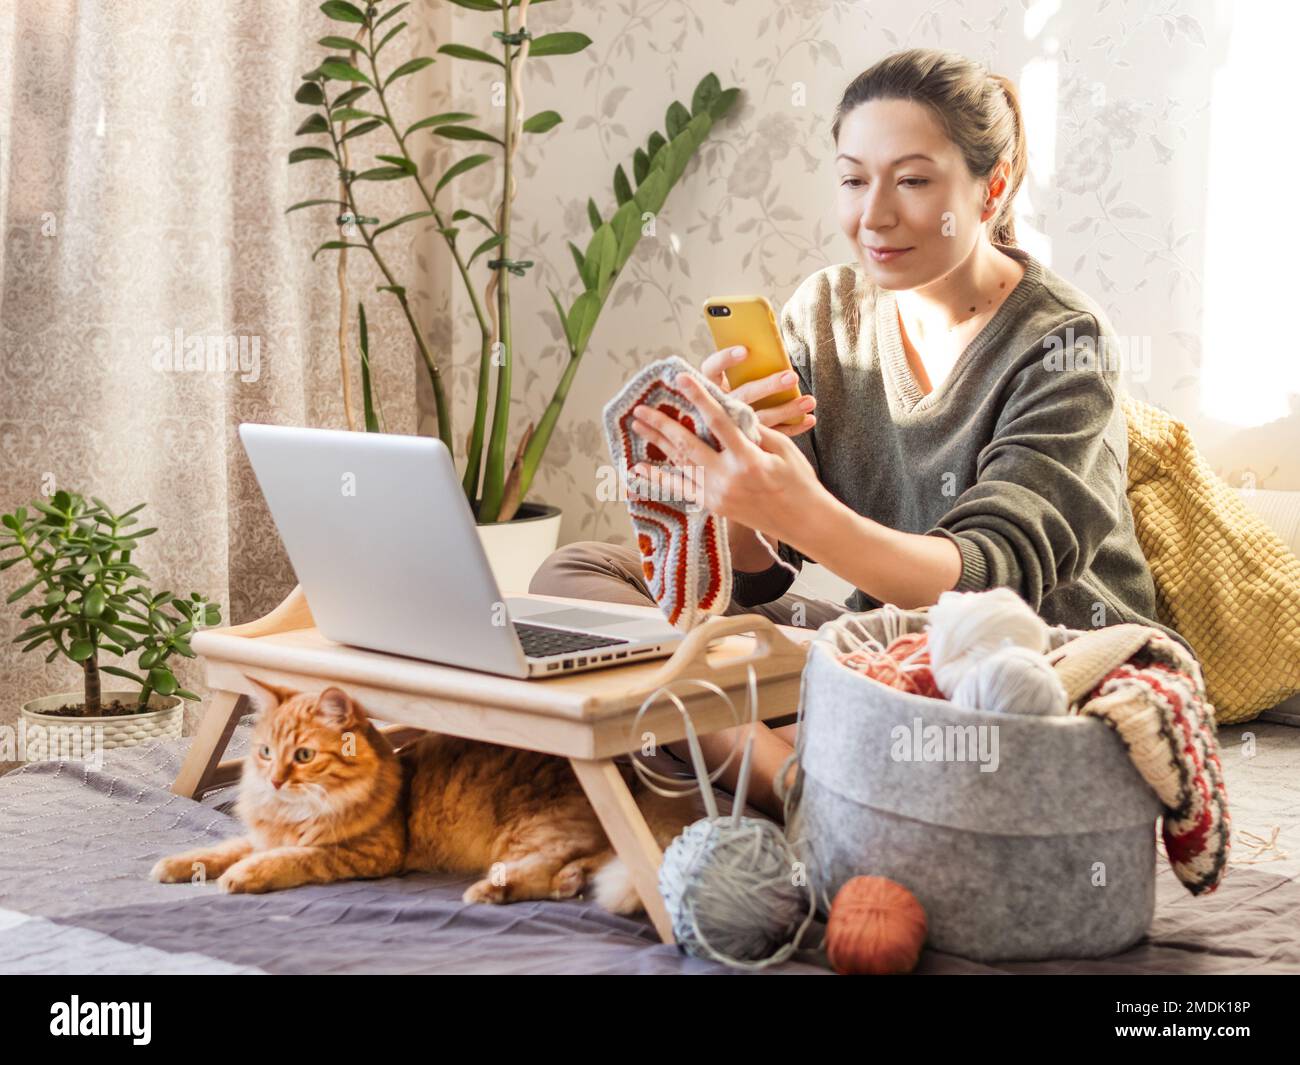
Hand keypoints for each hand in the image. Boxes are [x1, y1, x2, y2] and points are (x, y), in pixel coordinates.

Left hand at [629, 372, 824, 546]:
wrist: (804, 522)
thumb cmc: (798, 481)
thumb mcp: (781, 448)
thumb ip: (752, 430)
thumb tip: (727, 413)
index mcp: (748, 459)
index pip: (717, 421)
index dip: (698, 397)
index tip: (680, 379)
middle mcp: (728, 478)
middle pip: (687, 444)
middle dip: (662, 424)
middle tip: (640, 409)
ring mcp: (717, 494)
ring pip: (680, 464)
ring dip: (657, 444)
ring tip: (638, 427)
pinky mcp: (714, 506)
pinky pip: (680, 488)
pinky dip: (658, 478)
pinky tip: (638, 470)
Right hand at [700, 345, 815, 437]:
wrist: (727, 437)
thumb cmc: (735, 392)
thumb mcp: (732, 378)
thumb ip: (746, 366)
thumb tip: (772, 347)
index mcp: (713, 385)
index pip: (712, 368)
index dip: (726, 359)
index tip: (745, 350)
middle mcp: (721, 406)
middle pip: (744, 394)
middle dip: (769, 385)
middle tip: (791, 377)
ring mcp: (736, 425)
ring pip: (762, 417)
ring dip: (788, 409)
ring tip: (809, 401)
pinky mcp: (751, 439)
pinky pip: (774, 434)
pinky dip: (793, 427)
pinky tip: (809, 419)